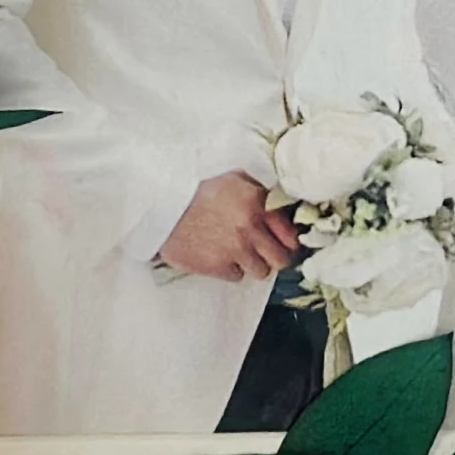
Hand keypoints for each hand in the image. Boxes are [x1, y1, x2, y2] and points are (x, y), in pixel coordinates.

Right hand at [157, 173, 303, 282]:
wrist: (162, 204)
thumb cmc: (198, 187)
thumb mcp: (234, 177)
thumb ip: (260, 190)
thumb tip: (282, 202)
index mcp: (259, 205)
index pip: (291, 236)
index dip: (288, 242)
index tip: (282, 243)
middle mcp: (251, 229)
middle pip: (281, 261)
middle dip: (274, 257)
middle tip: (263, 252)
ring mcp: (234, 250)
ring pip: (261, 272)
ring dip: (252, 264)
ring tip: (237, 252)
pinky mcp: (216, 266)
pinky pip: (236, 276)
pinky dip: (230, 269)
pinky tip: (219, 255)